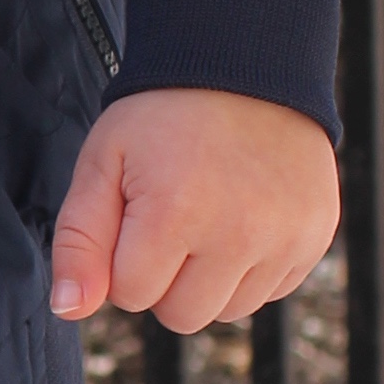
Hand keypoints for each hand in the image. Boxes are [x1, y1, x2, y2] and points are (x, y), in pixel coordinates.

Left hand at [50, 89, 337, 333]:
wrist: (244, 66)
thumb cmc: (163, 117)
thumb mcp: (102, 164)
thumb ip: (78, 241)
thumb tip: (68, 309)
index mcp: (176, 213)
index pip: (131, 295)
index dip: (124, 259)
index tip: (136, 213)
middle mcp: (239, 233)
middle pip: (181, 316)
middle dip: (165, 279)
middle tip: (171, 218)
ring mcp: (285, 237)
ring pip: (228, 311)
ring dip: (209, 280)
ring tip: (208, 216)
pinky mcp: (315, 237)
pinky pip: (271, 291)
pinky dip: (251, 268)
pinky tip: (243, 217)